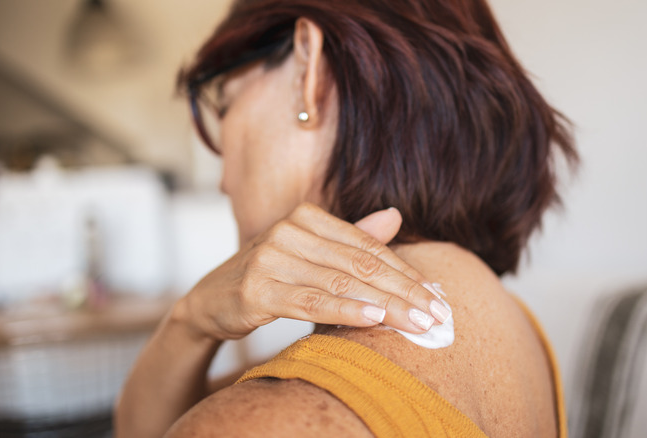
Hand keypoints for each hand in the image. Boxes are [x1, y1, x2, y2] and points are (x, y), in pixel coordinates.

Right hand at [175, 203, 449, 339]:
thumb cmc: (269, 277)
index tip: (435, 296)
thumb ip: (352, 238)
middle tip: (437, 315)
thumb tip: (395, 216)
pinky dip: (345, 310)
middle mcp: (288, 230)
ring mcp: (270, 257)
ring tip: (417, 323)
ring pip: (340, 283)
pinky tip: (374, 319)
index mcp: (306, 216)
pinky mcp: (256, 288)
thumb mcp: (311, 254)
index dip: (404, 272)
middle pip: (360, 264)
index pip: (367, 246)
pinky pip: (310, 301)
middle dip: (404, 292)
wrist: (210, 301)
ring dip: (385, 305)